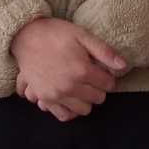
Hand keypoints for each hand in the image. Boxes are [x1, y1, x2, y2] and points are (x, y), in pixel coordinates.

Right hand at [11, 18, 126, 120]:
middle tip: (91, 78)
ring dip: (85, 100)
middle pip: (98, 98)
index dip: (108, 77)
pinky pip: (63, 115)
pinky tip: (70, 99)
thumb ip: (104, 51)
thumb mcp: (82, 35)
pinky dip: (69, 110)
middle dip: (98, 88)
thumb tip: (123, 66)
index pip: (108, 84)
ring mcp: (56, 94)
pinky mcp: (45, 98)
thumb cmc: (55, 33)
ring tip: (81, 87)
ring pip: (84, 110)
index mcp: (82, 70)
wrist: (25, 36)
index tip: (102, 71)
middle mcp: (70, 86)